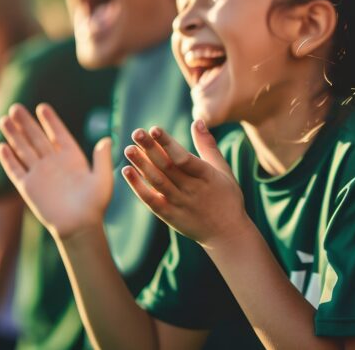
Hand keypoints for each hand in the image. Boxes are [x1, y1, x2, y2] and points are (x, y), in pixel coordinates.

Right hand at [0, 103, 112, 238]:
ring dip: (14, 135)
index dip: (50, 121)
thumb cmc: (95, 204)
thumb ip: (102, 159)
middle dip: (26, 123)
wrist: (79, 226)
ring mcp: (40, 174)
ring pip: (24, 150)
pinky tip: (1, 147)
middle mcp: (54, 163)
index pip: (58, 134)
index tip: (42, 107)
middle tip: (16, 107)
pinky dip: (8, 159)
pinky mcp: (28, 188)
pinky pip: (16, 170)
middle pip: (36, 138)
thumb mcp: (103, 179)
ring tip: (5, 120)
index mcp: (72, 157)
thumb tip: (106, 140)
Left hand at [122, 119, 252, 248]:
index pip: (184, 157)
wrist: (227, 234)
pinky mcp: (170, 216)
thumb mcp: (222, 169)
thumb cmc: (227, 197)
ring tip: (128, 149)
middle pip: (167, 167)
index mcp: (207, 176)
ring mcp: (180, 204)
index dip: (168, 143)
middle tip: (136, 132)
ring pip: (158, 182)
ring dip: (142, 165)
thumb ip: (207, 145)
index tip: (154, 129)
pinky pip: (151, 200)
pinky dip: (138, 187)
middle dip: (151, 149)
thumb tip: (198, 120)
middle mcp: (192, 190)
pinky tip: (127, 171)